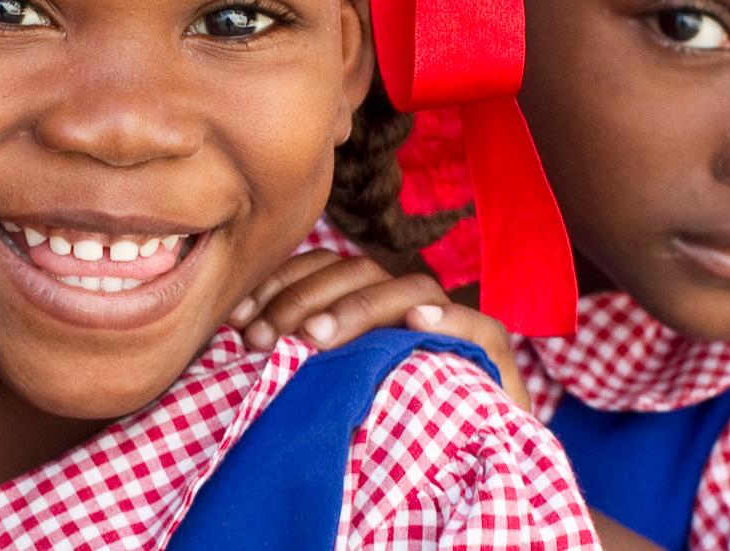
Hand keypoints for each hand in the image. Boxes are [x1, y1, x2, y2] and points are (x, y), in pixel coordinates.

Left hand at [224, 249, 527, 407]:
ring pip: (412, 289)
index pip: (325, 267)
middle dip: (304, 299)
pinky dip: (449, 321)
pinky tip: (416, 324)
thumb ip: (301, 352)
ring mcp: (452, 326)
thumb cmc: (383, 426)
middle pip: (361, 273)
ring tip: (316, 339)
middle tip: (264, 338)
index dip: (280, 282)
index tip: (239, 318)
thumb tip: (240, 332)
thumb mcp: (331, 385)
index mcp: (371, 305)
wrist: (470, 461)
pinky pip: (479, 330)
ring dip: (360, 308)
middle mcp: (410, 305)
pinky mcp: (491, 355)